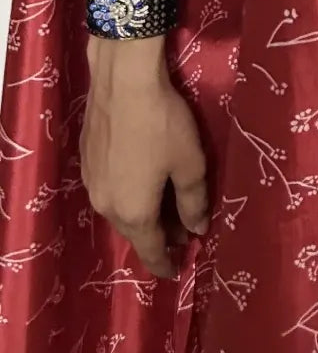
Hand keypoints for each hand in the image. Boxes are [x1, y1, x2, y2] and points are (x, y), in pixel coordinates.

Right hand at [82, 35, 209, 278]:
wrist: (123, 82)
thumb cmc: (162, 124)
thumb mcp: (190, 162)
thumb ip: (194, 201)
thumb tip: (196, 230)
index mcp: (134, 213)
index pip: (151, 251)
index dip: (166, 263)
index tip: (177, 271)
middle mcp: (106, 206)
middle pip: (134, 232)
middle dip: (158, 236)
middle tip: (182, 232)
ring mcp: (91, 184)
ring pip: (120, 211)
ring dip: (142, 214)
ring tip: (165, 207)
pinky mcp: (86, 161)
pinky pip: (110, 190)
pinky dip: (128, 194)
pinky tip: (141, 179)